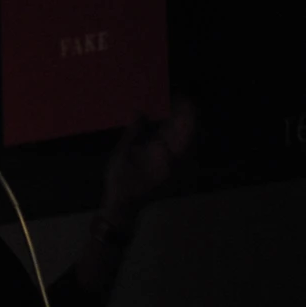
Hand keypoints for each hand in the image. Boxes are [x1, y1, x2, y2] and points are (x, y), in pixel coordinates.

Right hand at [100, 97, 195, 228]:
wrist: (123, 207)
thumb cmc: (120, 182)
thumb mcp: (121, 155)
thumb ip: (133, 133)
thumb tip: (139, 112)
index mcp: (165, 156)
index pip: (180, 131)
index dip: (183, 114)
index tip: (180, 98)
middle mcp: (174, 161)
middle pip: (186, 134)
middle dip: (185, 117)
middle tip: (181, 100)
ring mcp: (173, 166)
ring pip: (184, 142)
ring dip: (182, 126)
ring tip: (177, 110)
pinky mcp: (169, 169)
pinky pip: (177, 149)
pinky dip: (176, 136)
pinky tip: (168, 129)